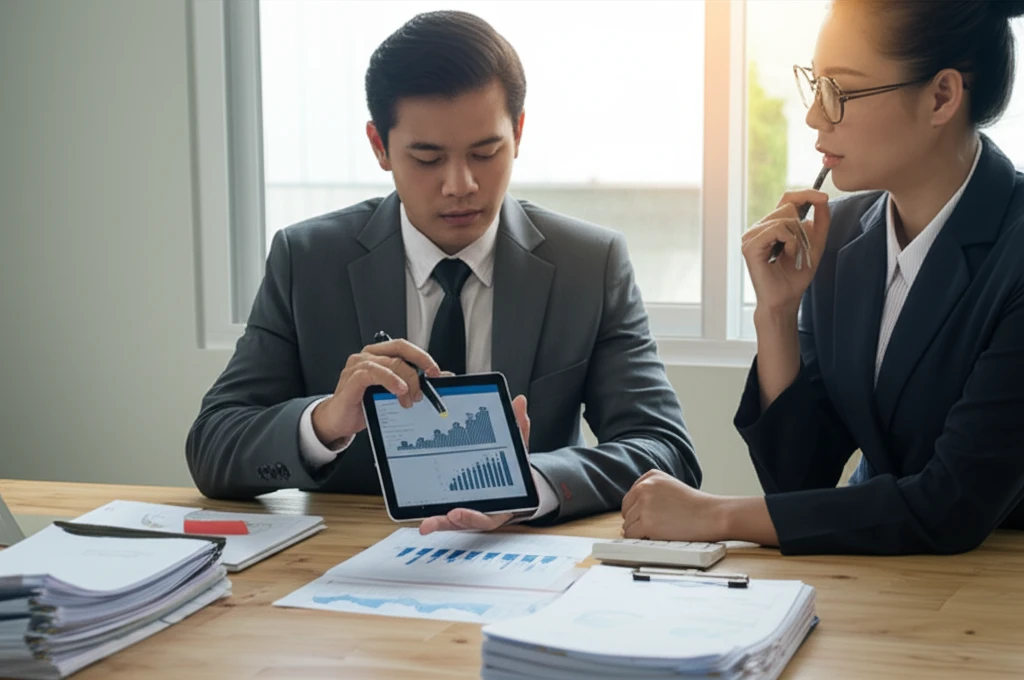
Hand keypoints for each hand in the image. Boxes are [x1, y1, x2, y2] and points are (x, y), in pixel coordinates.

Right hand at [311, 339, 440, 446]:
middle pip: (399, 351)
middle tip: (426, 388)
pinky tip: (399, 391)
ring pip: (390, 362)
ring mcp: (357, 365)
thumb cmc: (363, 404)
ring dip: (406, 380)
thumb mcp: (393, 393)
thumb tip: (443, 378)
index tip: (436, 372)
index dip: (422, 356)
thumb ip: (414, 383)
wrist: (339, 420)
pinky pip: (373, 372)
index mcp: (378, 354)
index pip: (404, 346)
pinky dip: (390, 380)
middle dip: (418, 368)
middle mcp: (367, 356)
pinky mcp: (351, 379)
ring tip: (411, 398)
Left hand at [419, 395, 531, 534]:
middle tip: (433, 520)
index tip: (456, 512)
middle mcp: (485, 511)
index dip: (471, 516)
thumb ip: (520, 428)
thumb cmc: (515, 468)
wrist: (519, 486)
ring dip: (439, 523)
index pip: (486, 517)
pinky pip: (446, 516)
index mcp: (501, 503)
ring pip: (453, 523)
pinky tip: (422, 522)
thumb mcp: (519, 450)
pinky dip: (435, 519)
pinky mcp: (458, 508)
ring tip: (425, 524)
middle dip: (448, 523)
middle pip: (465, 523)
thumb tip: (520, 402)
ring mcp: (471, 511)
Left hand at [620, 470, 726, 541]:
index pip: (630, 498)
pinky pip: (631, 536)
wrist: (712, 515)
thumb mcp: (670, 488)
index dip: (640, 512)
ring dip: (641, 532)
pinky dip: (641, 540)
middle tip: (660, 525)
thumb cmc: (695, 506)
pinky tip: (658, 537)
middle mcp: (644, 487)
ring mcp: (644, 504)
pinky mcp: (646, 522)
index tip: (654, 516)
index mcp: (650, 476)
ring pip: (628, 525)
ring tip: (663, 529)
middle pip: (627, 511)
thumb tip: (628, 514)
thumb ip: (650, 494)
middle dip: (638, 521)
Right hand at [742, 190, 830, 315]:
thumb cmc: (796, 276)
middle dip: (802, 228)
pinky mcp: (750, 246)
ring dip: (797, 238)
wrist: (785, 299)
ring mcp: (751, 236)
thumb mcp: (815, 244)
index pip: (786, 198)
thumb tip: (822, 197)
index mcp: (770, 226)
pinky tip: (787, 255)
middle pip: (788, 208)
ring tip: (792, 255)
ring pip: (784, 218)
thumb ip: (821, 220)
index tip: (823, 198)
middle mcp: (758, 228)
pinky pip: (778, 230)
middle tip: (800, 249)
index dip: (805, 194)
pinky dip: (790, 243)